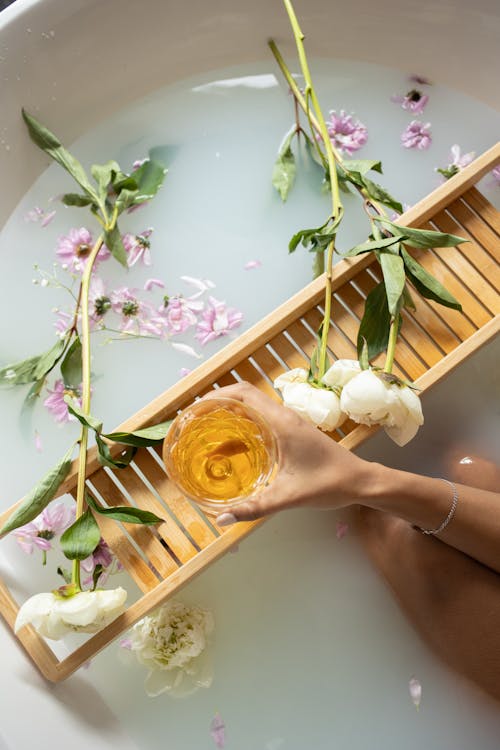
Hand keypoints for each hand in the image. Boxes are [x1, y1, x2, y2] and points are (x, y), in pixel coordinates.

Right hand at [201, 382, 372, 523]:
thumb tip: (220, 518)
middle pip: (243, 396)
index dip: (216, 395)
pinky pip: (261, 420)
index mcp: (282, 421)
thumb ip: (254, 508)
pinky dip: (242, 426)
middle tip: (193, 420)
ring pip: (252, 408)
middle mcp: (284, 416)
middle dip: (216, 403)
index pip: (243, 393)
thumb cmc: (330, 484)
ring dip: (229, 414)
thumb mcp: (288, 497)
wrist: (361, 481)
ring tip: (205, 431)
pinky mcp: (293, 432)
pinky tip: (230, 449)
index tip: (194, 408)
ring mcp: (289, 423)